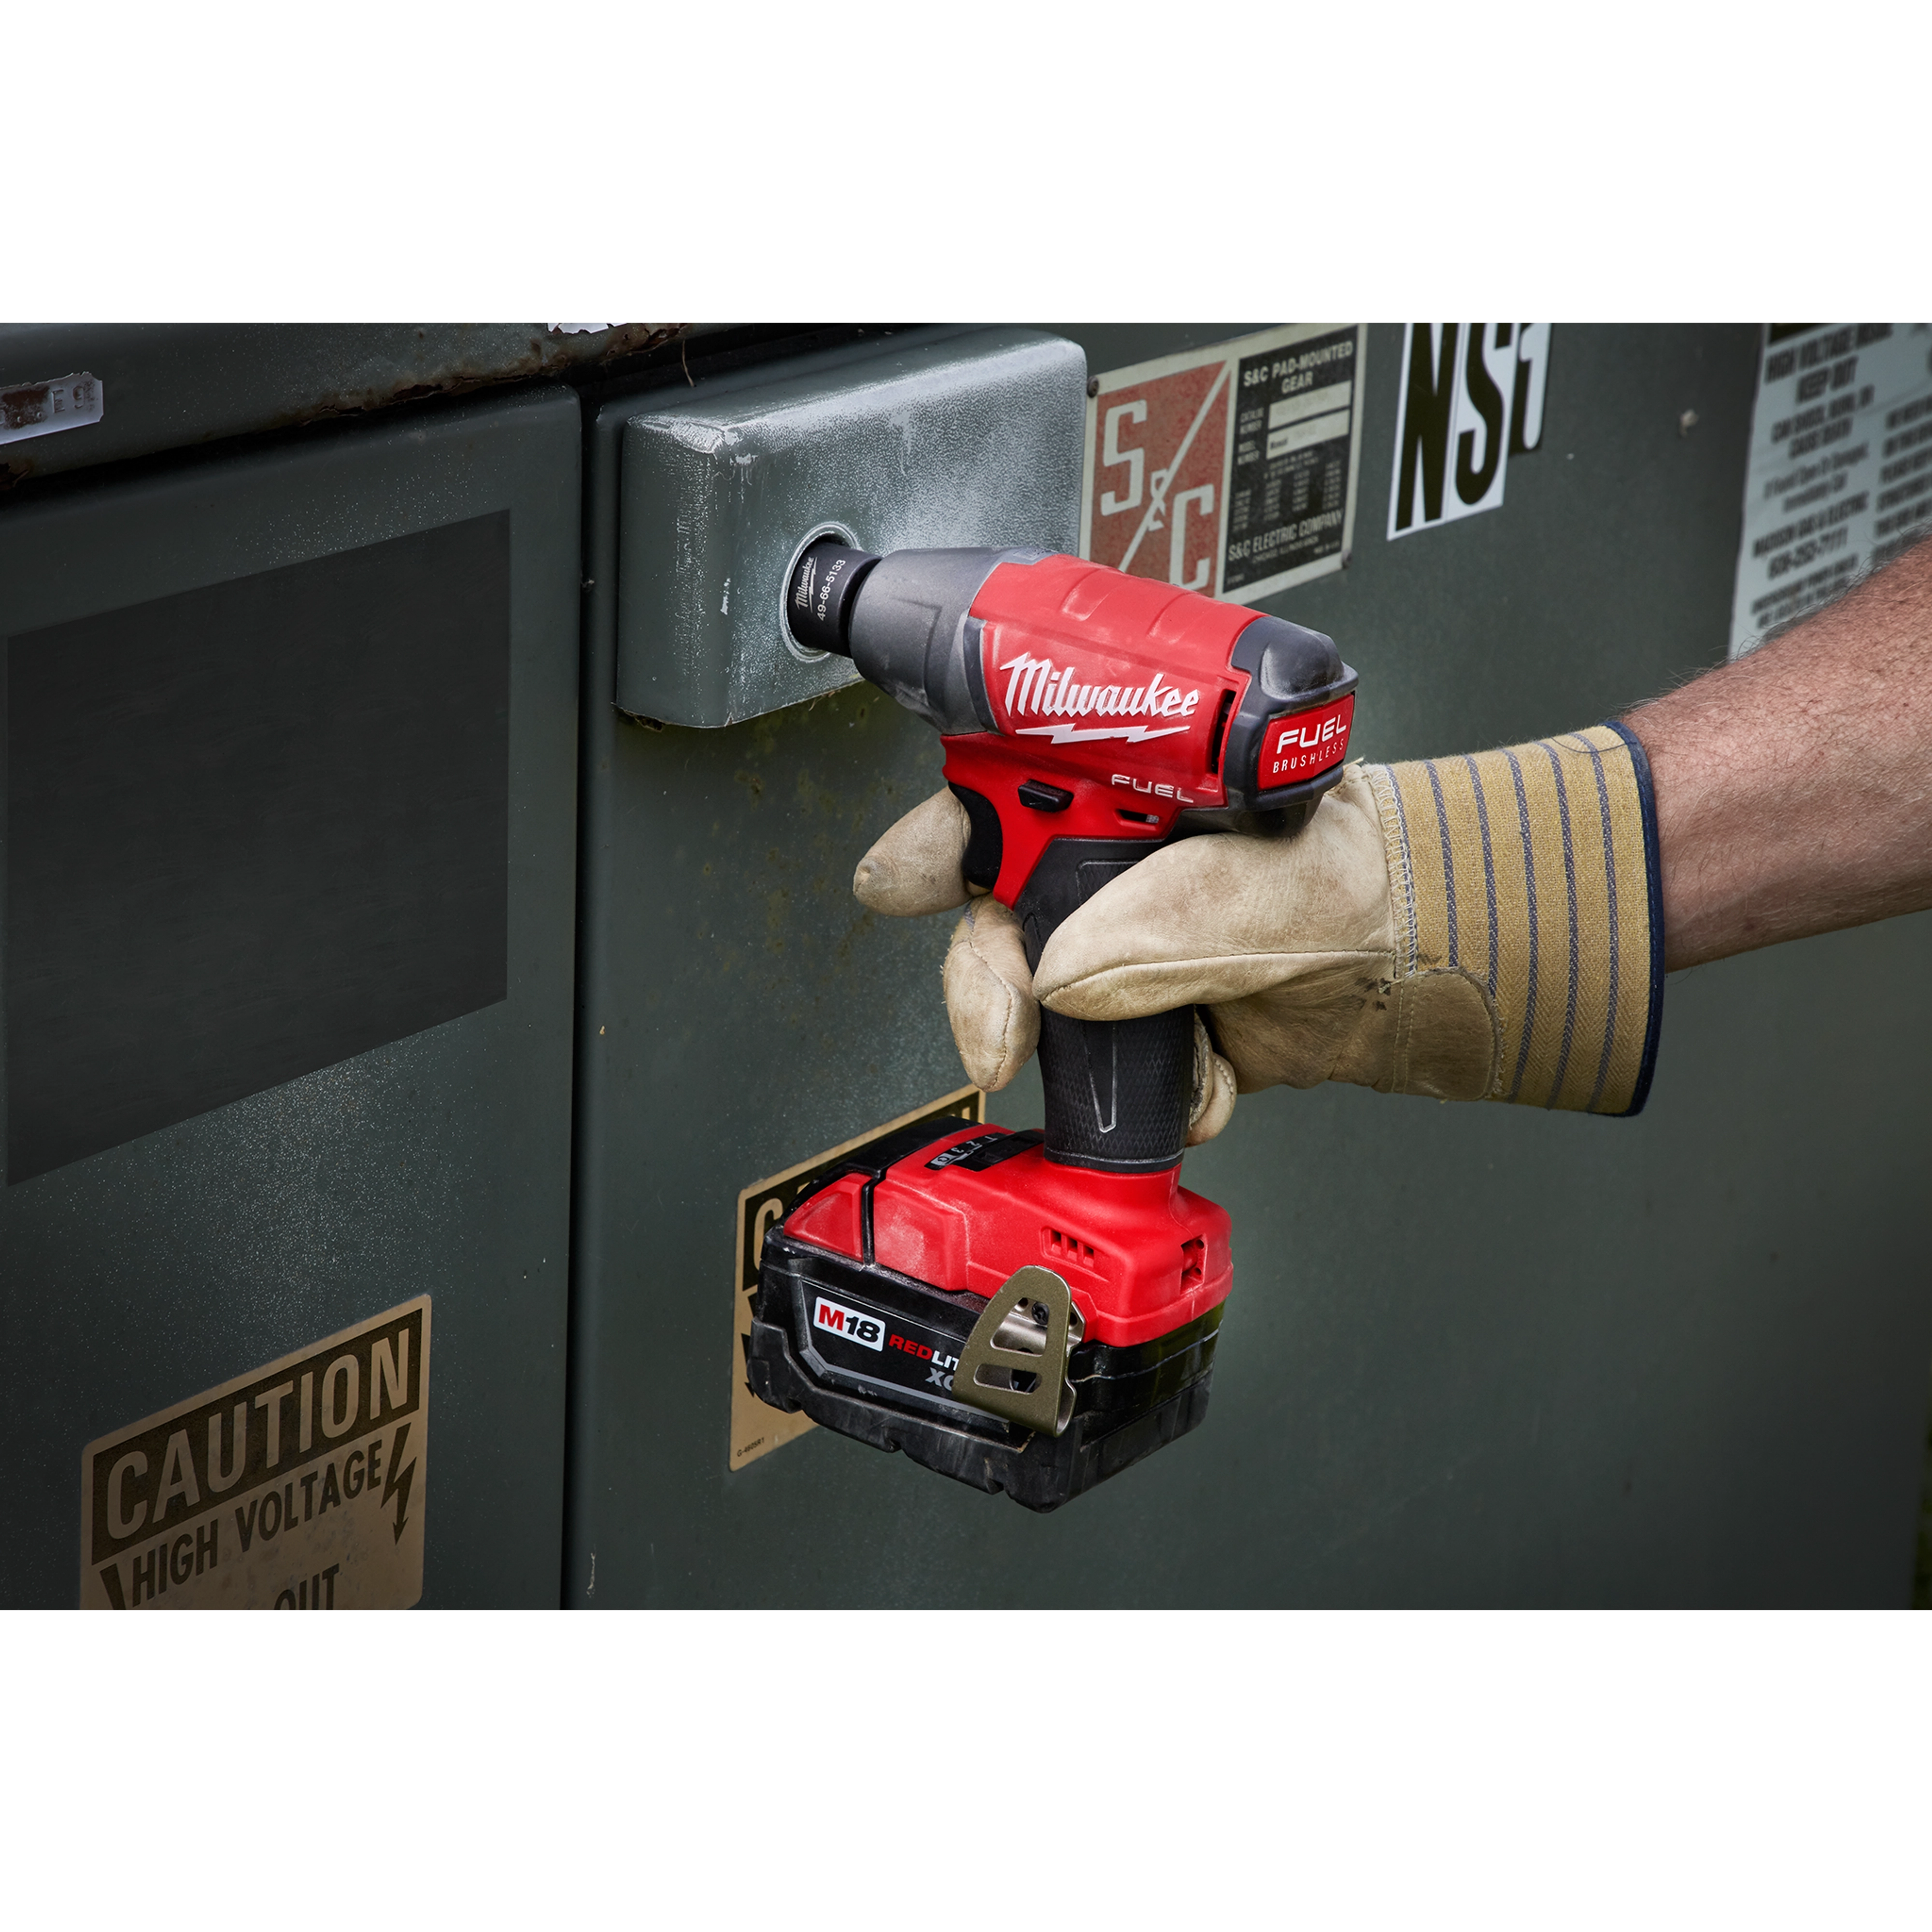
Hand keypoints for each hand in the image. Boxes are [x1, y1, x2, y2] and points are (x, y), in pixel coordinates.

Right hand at [856, 725, 1662, 1124]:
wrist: (1454, 969)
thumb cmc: (1390, 885)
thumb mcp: (1285, 888)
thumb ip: (1178, 919)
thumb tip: (1067, 970)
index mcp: (1145, 785)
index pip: (1013, 787)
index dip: (944, 830)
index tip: (901, 877)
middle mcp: (1130, 858)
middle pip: (1005, 907)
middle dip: (986, 975)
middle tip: (994, 1028)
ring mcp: (1144, 943)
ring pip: (1048, 1002)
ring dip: (1075, 1052)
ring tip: (1155, 1066)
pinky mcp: (1169, 1016)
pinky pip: (1118, 1069)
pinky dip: (1161, 1095)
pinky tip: (1215, 1081)